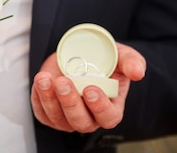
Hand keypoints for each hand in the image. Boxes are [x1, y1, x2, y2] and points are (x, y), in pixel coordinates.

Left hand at [30, 42, 145, 132]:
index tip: (90, 89)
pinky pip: (41, 111)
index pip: (107, 117)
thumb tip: (138, 72)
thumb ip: (131, 62)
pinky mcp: (49, 113)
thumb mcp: (120, 56)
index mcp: (110, 108)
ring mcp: (67, 117)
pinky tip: (40, 81)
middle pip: (80, 121)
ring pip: (58, 117)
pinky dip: (38, 96)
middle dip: (71, 103)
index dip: (99, 106)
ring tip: (45, 79)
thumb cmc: (104, 60)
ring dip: (50, 98)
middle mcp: (89, 117)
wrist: (79, 55)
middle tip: (64, 82)